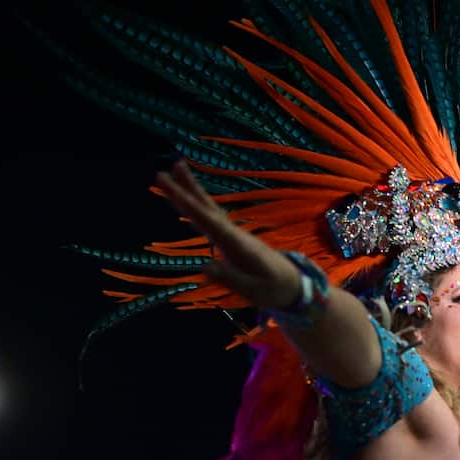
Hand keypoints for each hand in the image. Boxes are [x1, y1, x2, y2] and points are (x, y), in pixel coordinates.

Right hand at [155, 161, 305, 309]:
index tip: (172, 188)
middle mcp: (234, 234)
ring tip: (177, 168)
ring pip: (209, 209)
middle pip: (207, 209)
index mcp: (238, 245)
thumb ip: (230, 279)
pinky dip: (197, 207)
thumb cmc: (275, 290)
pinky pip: (210, 219)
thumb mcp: (254, 291)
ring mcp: (234, 234)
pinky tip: (187, 201)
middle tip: (165, 169)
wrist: (294, 285)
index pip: (209, 222)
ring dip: (192, 191)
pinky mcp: (232, 238)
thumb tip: (204, 267)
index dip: (189, 205)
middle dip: (186, 190)